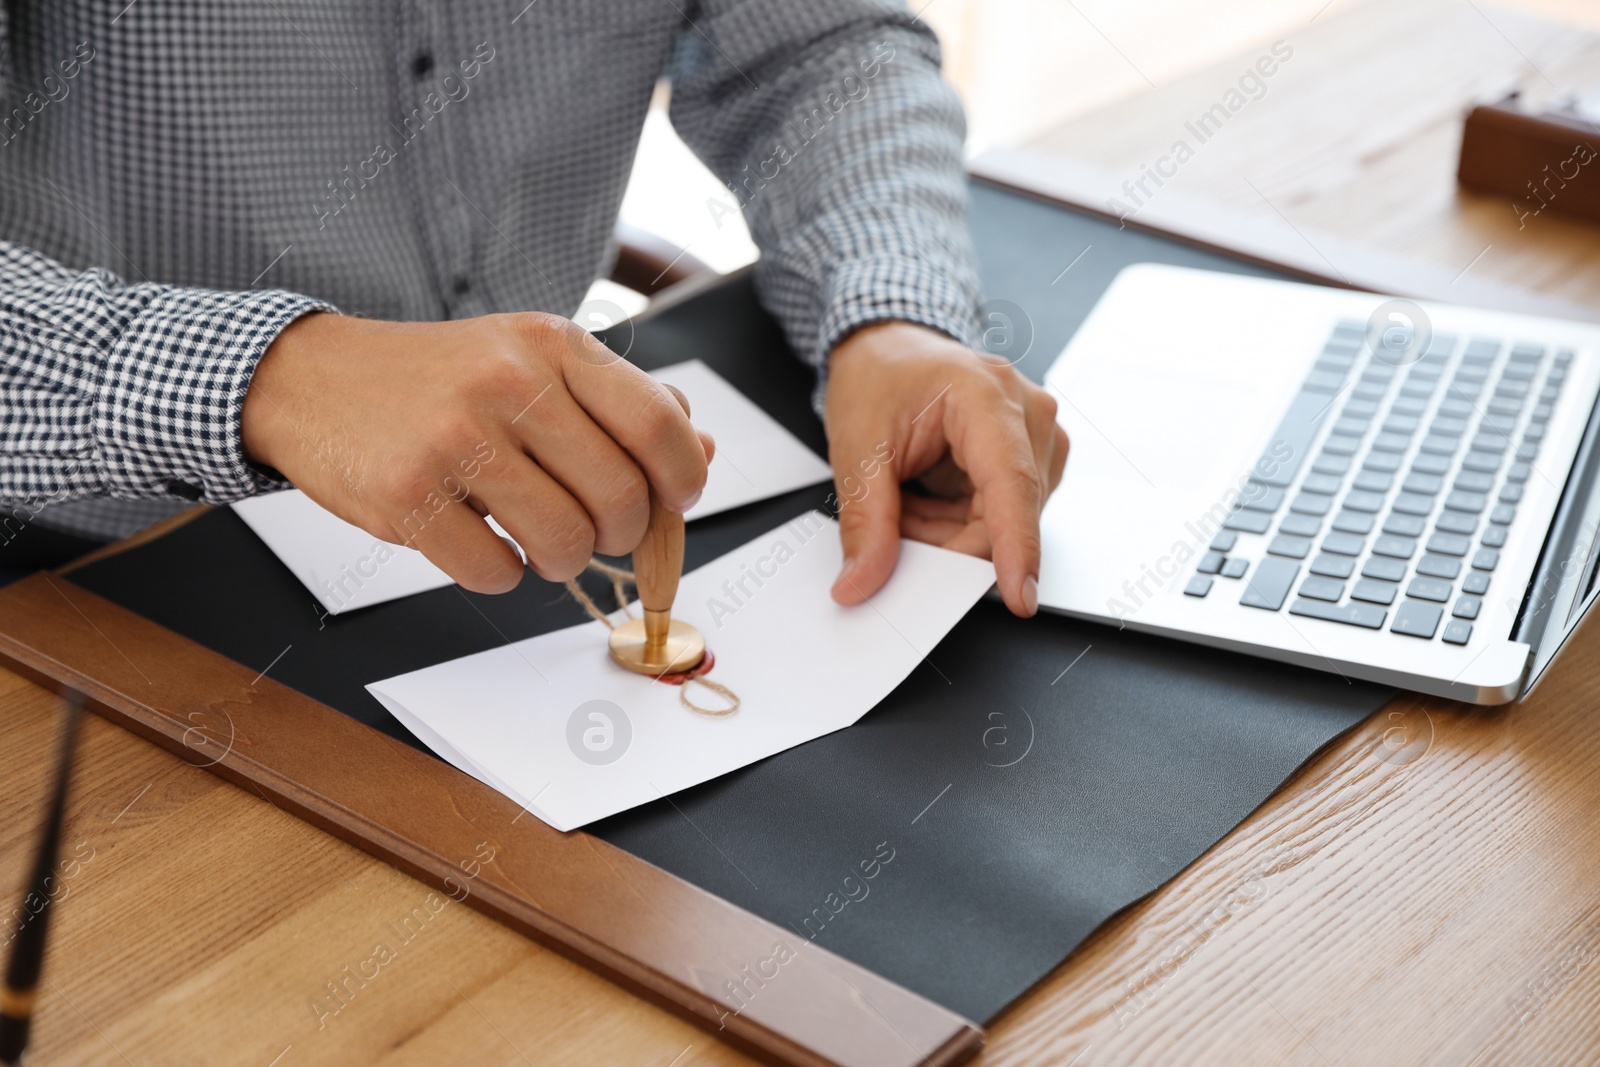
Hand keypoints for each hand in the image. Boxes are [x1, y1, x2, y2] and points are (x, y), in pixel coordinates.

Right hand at [241, 312, 712, 592]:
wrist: (311, 379)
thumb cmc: (438, 380)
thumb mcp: (532, 363)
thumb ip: (619, 406)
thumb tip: (702, 454)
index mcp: (551, 345)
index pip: (657, 422)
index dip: (682, 479)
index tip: (674, 500)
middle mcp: (508, 383)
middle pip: (620, 496)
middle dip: (621, 535)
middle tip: (595, 531)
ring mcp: (455, 438)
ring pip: (564, 542)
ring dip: (561, 561)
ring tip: (537, 538)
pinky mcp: (407, 493)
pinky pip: (495, 572)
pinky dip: (500, 573)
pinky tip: (481, 541)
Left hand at [823, 321, 1067, 616]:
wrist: (888, 348)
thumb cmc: (879, 377)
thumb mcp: (856, 449)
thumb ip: (865, 523)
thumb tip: (862, 583)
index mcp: (987, 396)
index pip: (1012, 484)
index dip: (1016, 546)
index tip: (1019, 596)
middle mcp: (1028, 413)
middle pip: (1003, 517)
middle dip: (943, 537)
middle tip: (894, 515)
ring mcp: (1038, 436)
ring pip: (1000, 525)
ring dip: (948, 528)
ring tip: (910, 489)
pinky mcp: (1034, 458)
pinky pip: (999, 517)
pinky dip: (958, 520)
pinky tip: (931, 491)